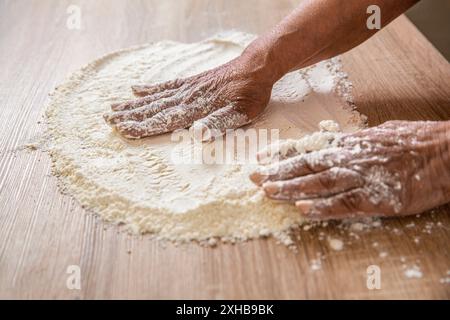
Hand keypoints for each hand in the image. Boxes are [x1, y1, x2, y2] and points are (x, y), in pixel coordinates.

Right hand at [104, 55, 273, 140]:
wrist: (256, 66)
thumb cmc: (251, 94)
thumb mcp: (242, 113)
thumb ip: (219, 123)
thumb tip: (198, 133)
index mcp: (197, 108)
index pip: (165, 120)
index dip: (144, 126)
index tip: (124, 130)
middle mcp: (188, 97)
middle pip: (154, 109)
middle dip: (131, 116)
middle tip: (108, 120)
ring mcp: (188, 88)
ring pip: (155, 97)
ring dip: (134, 104)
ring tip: (114, 107)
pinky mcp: (192, 81)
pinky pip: (166, 85)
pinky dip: (150, 88)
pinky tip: (136, 89)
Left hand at [250, 121, 449, 219]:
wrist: (448, 153)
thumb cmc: (418, 141)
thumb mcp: (382, 133)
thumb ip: (357, 141)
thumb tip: (339, 142)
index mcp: (352, 143)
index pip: (310, 149)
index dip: (283, 154)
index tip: (262, 158)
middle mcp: (351, 158)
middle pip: (307, 165)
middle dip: (278, 172)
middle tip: (253, 178)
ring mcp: (363, 177)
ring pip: (320, 183)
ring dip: (291, 188)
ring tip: (268, 192)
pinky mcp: (378, 197)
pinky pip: (345, 203)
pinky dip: (323, 206)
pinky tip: (303, 209)